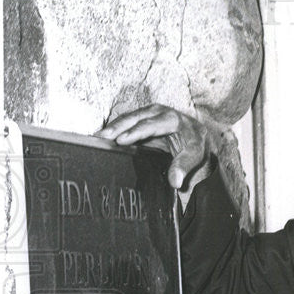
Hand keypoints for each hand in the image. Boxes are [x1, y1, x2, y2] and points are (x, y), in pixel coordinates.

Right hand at [96, 105, 214, 198]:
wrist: (196, 138)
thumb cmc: (195, 146)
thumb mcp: (195, 156)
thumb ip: (184, 166)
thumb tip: (175, 182)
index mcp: (174, 120)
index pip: (151, 125)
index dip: (135, 133)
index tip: (121, 141)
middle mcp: (160, 112)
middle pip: (136, 118)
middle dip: (118, 127)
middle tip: (101, 137)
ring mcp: (149, 113)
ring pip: (128, 118)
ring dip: (112, 127)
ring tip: (97, 138)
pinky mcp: (142, 118)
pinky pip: (126, 122)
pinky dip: (114, 129)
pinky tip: (102, 138)